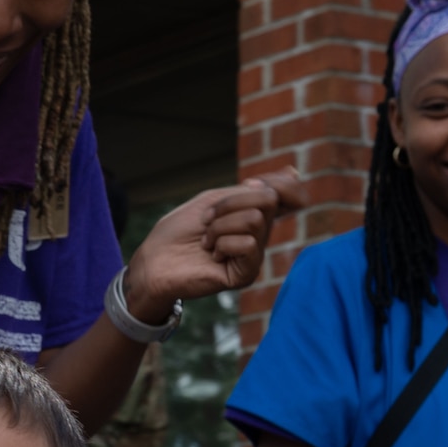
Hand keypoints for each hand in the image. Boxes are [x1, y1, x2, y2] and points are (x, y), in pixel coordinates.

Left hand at [123, 169, 307, 314]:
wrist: (155, 260)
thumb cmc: (179, 230)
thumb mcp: (214, 200)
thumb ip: (249, 191)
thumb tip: (292, 173)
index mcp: (252, 213)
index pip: (285, 193)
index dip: (284, 184)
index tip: (253, 183)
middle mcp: (259, 233)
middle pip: (268, 198)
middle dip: (230, 203)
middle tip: (207, 219)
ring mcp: (254, 254)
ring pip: (256, 220)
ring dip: (220, 225)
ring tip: (206, 240)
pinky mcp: (247, 273)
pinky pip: (248, 245)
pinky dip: (222, 243)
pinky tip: (212, 256)